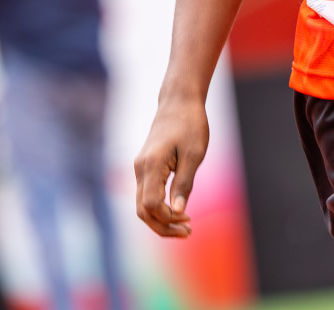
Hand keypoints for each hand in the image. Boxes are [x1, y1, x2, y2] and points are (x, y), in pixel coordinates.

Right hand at [134, 97, 208, 237]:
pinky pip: (146, 195)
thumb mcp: (194, 155)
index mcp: (151, 165)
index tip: (189, 219)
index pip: (151, 205)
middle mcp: (140, 169)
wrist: (179, 101)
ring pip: (142, 205)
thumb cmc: (190, 124)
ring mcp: (140, 168)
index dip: (168, 218)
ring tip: (184, 227)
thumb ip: (184, 184)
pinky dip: (159, 209)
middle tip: (188, 233)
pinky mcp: (145, 167)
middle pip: (142, 211)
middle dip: (163, 226)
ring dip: (161, 220)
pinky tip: (177, 212)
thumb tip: (178, 212)